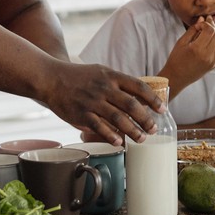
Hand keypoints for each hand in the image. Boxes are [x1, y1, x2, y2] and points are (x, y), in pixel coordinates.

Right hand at [42, 64, 161, 144]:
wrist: (51, 78)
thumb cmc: (79, 77)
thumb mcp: (102, 72)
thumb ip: (119, 84)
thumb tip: (140, 98)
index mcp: (112, 76)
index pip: (138, 86)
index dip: (153, 99)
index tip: (163, 109)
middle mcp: (104, 88)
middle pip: (131, 105)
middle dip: (146, 119)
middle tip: (154, 129)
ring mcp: (93, 102)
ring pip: (118, 118)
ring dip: (133, 130)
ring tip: (142, 139)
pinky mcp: (81, 114)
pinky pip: (99, 127)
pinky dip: (111, 135)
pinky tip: (119, 142)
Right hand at [162, 16, 214, 89]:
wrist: (176, 77)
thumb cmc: (176, 59)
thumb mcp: (181, 42)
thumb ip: (193, 29)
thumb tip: (202, 18)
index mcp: (197, 49)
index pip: (209, 29)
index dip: (205, 23)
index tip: (198, 25)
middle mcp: (207, 55)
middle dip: (212, 27)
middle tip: (204, 25)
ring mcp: (212, 61)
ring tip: (207, 37)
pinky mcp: (214, 66)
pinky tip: (212, 46)